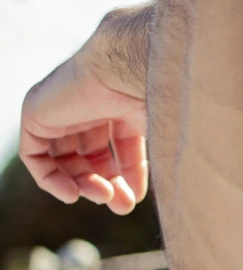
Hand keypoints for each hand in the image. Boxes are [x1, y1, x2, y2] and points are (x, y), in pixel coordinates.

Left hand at [19, 17, 149, 214]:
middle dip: (107, 183)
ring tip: (103, 197)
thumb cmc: (157, 89)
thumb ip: (166, 154)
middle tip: (121, 205)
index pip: (122, 145)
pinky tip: (73, 194)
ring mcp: (63, 107)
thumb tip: (180, 187)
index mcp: (124, 100)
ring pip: (66, 159)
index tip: (137, 198)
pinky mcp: (37, 112)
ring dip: (84, 185)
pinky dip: (51, 180)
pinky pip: (36, 156)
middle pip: (93, 155)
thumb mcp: (165, 127)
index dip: (129, 174)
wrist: (129, 63)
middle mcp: (93, 102)